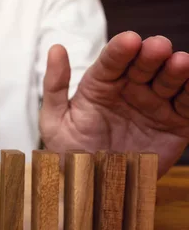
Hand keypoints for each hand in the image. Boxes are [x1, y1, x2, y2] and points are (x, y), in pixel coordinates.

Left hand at [41, 31, 188, 175]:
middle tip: (157, 47)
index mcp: (101, 85)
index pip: (112, 61)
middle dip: (151, 54)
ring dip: (177, 69)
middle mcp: (130, 90)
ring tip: (180, 62)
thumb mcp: (54, 121)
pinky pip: (188, 105)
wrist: (92, 188)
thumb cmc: (70, 153)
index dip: (120, 50)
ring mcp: (155, 105)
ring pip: (170, 80)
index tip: (128, 41)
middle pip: (144, 65)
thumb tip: (56, 48)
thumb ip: (55, 86)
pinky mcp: (176, 124)